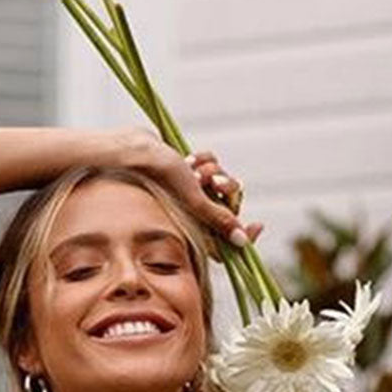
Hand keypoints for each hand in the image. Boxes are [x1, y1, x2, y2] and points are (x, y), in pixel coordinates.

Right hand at [109, 127, 263, 250]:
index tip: (257, 227)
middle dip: (227, 190)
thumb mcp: (192, 198)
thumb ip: (218, 219)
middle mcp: (195, 211)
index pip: (225, 239)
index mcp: (194, 226)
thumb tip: (242, 242)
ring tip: (198, 169)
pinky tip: (192, 158)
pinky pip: (212, 164)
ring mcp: (193, 191)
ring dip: (215, 172)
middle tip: (217, 183)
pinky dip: (207, 159)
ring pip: (221, 183)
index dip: (244, 235)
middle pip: (229, 207)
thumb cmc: (156, 175)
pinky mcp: (190, 171)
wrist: (134, 149)